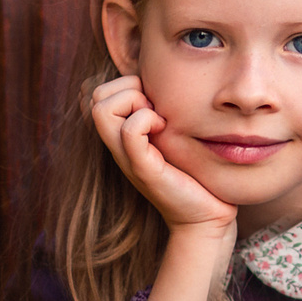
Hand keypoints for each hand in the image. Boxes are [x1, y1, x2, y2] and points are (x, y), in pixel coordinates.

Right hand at [90, 76, 235, 237]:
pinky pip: (129, 131)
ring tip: (158, 120)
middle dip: (127, 89)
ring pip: (102, 108)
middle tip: (155, 110)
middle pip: (95, 96)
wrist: (206, 217)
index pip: (98, 93)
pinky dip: (146, 120)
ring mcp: (127, 157)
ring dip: (134, 102)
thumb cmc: (195, 174)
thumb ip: (162, 113)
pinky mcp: (144, 169)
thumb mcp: (173, 136)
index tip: (154, 104)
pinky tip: (164, 131)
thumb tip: (163, 84)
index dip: (126, 86)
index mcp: (122, 137)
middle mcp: (118, 146)